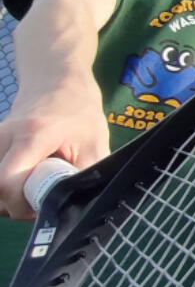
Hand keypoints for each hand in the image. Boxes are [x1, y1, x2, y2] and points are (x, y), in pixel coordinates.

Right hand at [0, 85, 108, 217]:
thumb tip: (84, 204)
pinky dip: (3, 185)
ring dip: (6, 196)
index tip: (38, 207)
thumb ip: (87, 174)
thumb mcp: (95, 141)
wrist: (55, 80)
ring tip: (29, 192)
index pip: (7, 181)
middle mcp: (4, 137)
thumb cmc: (79, 109)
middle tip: (36, 203)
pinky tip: (20, 183)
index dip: (19, 204)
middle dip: (12, 204)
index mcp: (32, 136)